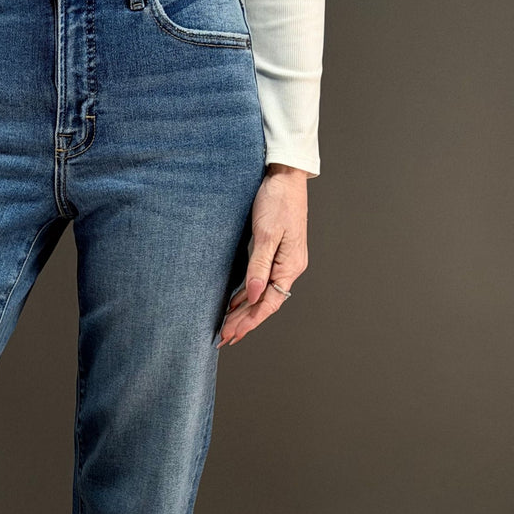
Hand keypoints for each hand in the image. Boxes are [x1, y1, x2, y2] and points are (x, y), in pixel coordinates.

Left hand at [217, 163, 309, 348]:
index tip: (231, 334)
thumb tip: (252, 296)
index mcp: (290, 266)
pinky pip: (261, 282)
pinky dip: (247, 296)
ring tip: (228, 327)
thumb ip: (259, 266)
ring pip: (263, 295)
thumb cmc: (277, 200)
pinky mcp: (276, 254)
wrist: (285, 176)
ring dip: (245, 312)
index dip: (249, 321)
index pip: (268, 303)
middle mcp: (289, 267)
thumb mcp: (266, 234)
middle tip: (223, 338)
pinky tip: (235, 303)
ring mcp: (284, 261)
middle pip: (265, 303)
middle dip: (244, 322)